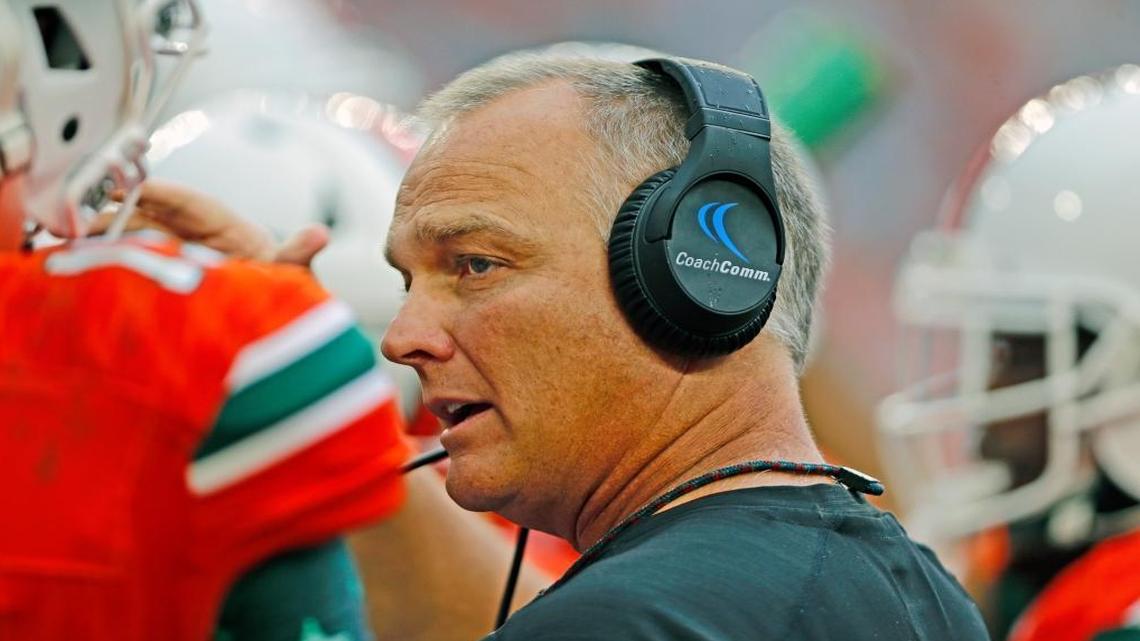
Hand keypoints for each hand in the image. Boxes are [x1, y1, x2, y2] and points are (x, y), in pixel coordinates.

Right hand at [88, 179, 329, 266]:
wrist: (273, 316)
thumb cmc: (280, 288)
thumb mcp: (290, 273)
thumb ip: (297, 256)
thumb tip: (319, 235)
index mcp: (222, 223)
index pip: (186, 200)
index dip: (157, 192)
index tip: (128, 188)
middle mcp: (193, 232)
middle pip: (149, 213)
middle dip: (116, 212)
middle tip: (80, 219)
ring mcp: (174, 251)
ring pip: (132, 235)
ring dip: (103, 236)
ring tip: (68, 243)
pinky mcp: (161, 272)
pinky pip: (131, 261)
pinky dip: (107, 261)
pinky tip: (77, 266)